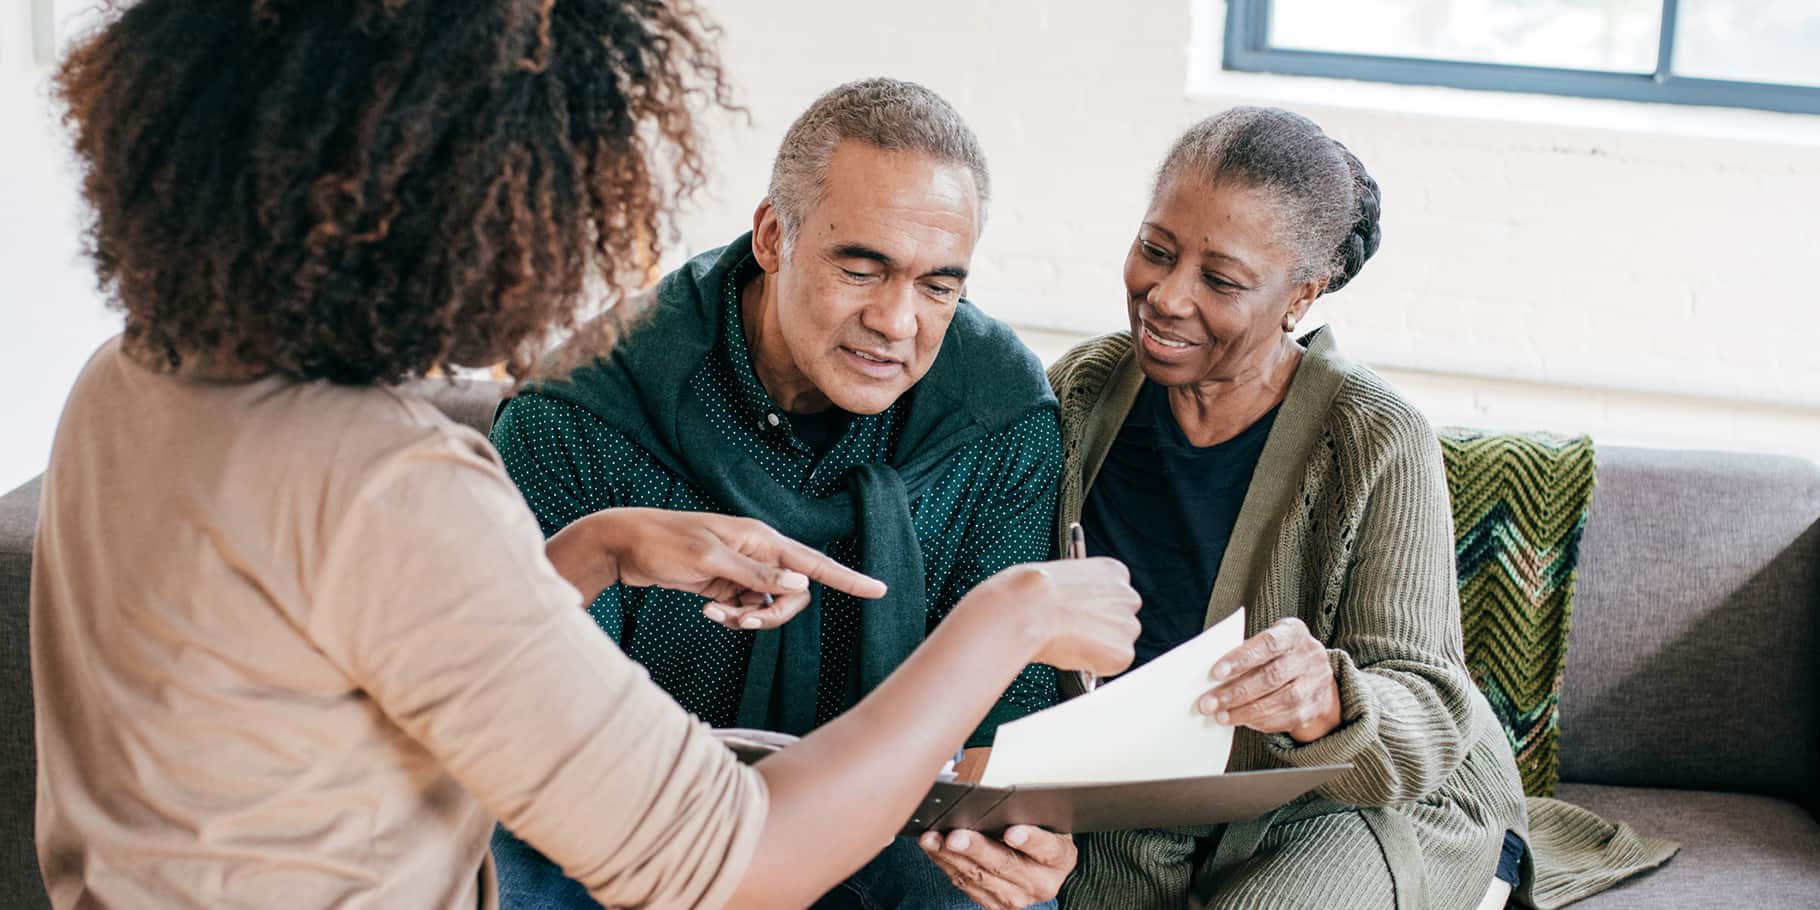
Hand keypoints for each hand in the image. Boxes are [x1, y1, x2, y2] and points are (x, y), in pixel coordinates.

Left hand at [545, 508, 885, 628]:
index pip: (814, 563)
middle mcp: (758, 552)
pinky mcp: (725, 584)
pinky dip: (731, 617)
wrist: (624, 544)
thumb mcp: (708, 562)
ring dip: (747, 619)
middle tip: (740, 621)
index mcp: (761, 539)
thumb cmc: (664, 544)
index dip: (848, 579)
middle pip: (793, 595)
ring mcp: (742, 569)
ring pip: (769, 606)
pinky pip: (746, 608)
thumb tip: (801, 587)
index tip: (879, 590)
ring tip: (716, 615)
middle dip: (773, 615)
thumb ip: (755, 575)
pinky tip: (707, 611)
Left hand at [918, 826, 1076, 909]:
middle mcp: (1040, 883)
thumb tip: (993, 799)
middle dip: (976, 849)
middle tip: (956, 836)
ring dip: (951, 857)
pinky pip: (965, 885)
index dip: (1029, 839)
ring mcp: (1016, 898)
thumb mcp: (1046, 820)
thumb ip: (1027, 812)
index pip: (1046, 848)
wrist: (1044, 869)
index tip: (1011, 832)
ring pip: (979, 877)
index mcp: (1059, 858)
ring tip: (933, 838)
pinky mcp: (994, 904)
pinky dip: (946, 864)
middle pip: (1005, 865)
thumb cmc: (1042, 834)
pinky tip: (934, 848)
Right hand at [956, 558, 1140, 676]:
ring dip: (1098, 647)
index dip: (1094, 609)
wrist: (1027, 610)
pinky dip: (1094, 664)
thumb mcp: (1060, 578)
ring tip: (1067, 642)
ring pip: (1117, 643)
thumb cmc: (1031, 592)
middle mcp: (1128, 595)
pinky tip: (1071, 652)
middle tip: (1073, 633)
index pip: (1114, 595)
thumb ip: (1078, 593)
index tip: (1081, 615)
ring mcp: (1128, 625)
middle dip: (1100, 629)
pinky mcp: (1123, 653)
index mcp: (1113, 571)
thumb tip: (1075, 611)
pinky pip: (1112, 664)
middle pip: (1121, 619)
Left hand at [1199, 616, 1340, 741]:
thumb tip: (1212, 678)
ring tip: (1220, 716)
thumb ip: (1244, 655)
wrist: (1313, 672)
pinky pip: (1288, 718)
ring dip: (1245, 711)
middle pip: (1271, 676)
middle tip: (1208, 704)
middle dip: (1236, 692)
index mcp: (1294, 632)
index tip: (1215, 673)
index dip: (1241, 658)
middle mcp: (1310, 656)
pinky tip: (1242, 721)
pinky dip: (1262, 722)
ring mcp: (1317, 682)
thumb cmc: (1276, 655)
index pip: (1268, 644)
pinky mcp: (1317, 707)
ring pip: (1280, 701)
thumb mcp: (1264, 644)